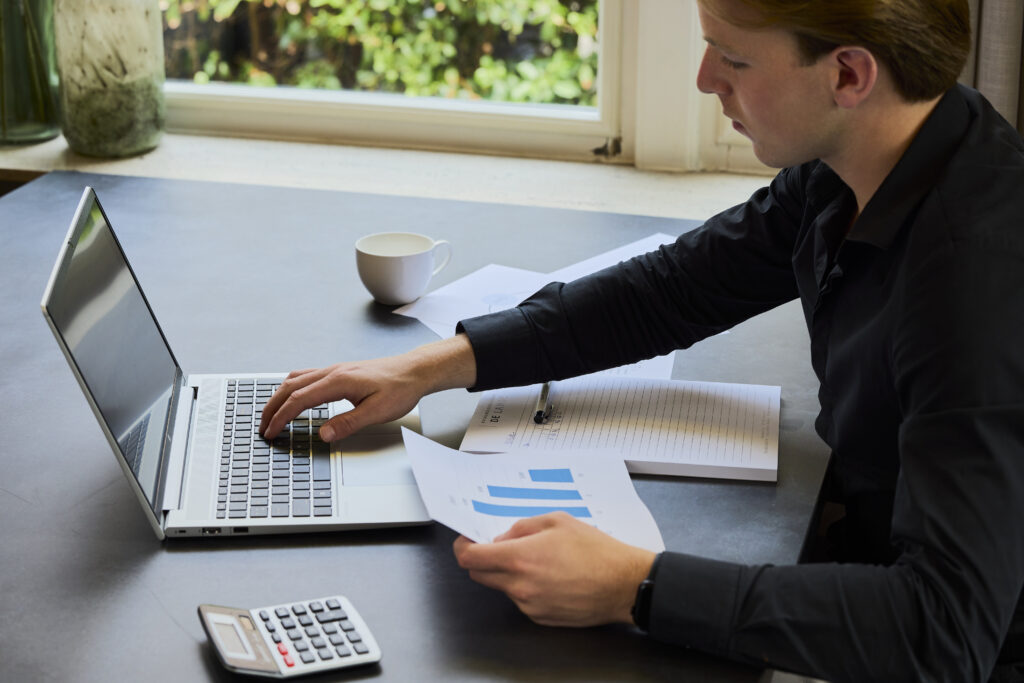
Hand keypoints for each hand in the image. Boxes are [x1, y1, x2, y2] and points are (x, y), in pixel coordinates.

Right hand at [259, 358, 422, 440]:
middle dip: (272, 407)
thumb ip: (349, 423)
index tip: (270, 432)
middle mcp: (332, 372)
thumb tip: (324, 435)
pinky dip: (291, 388)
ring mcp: (334, 370)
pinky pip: (306, 376)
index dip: (281, 417)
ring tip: (271, 414)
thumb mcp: (377, 412)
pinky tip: (292, 396)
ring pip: (296, 379)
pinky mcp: (339, 372)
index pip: (299, 400)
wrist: (414, 371)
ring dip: (279, 396)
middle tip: (262, 427)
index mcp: (338, 382)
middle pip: (290, 387)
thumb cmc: (400, 389)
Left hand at [453, 512, 655, 627]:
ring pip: (502, 587)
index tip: (466, 541)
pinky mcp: (540, 617)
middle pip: (480, 575)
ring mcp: (529, 605)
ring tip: (539, 561)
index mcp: (520, 558)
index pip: (470, 558)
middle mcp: (520, 586)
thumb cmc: (597, 551)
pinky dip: (526, 588)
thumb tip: (502, 537)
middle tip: (501, 547)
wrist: (623, 584)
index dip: (463, 547)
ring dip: (509, 574)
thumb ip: (523, 527)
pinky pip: (521, 600)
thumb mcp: (558, 521)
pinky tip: (550, 577)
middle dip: (484, 560)